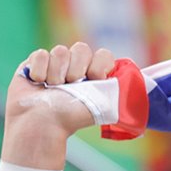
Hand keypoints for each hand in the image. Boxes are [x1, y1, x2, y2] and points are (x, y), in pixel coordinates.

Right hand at [3, 42, 113, 169]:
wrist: (39, 122)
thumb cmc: (70, 117)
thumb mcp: (103, 105)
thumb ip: (117, 91)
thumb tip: (134, 85)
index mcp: (95, 77)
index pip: (104, 55)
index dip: (99, 65)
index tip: (95, 79)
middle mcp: (77, 68)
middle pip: (81, 48)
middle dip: (76, 69)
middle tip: (70, 86)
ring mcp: (56, 65)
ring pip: (60, 51)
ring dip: (56, 73)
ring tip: (52, 88)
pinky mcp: (36, 63)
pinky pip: (41, 54)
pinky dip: (39, 71)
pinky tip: (38, 84)